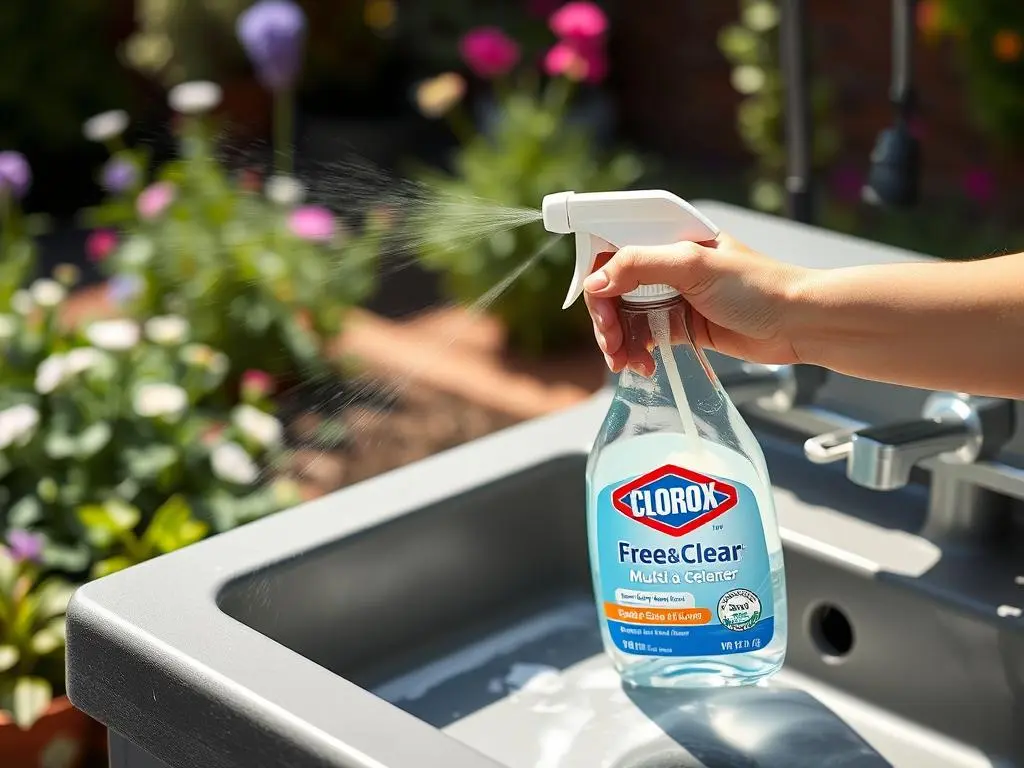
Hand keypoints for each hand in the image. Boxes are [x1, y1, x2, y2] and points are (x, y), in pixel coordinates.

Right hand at [583, 233, 807, 373]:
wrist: (797, 324)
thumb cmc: (757, 286)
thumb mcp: (693, 265)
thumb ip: (640, 265)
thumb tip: (594, 282)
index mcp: (668, 237)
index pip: (614, 248)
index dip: (597, 275)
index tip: (596, 303)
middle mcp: (665, 264)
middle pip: (612, 287)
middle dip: (605, 317)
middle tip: (611, 342)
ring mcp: (671, 295)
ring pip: (624, 316)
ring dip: (617, 340)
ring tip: (625, 362)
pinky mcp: (679, 325)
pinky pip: (642, 336)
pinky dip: (635, 352)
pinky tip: (642, 365)